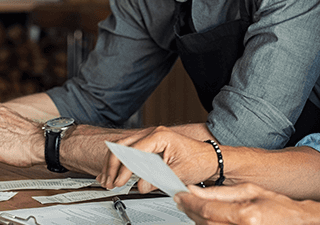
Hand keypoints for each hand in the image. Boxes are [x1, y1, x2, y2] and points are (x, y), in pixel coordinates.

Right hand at [99, 126, 217, 192]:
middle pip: (122, 146)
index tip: (120, 182)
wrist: (211, 159)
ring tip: (108, 179)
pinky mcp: (150, 145)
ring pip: (122, 147)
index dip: (124, 169)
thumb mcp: (178, 173)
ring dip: (113, 164)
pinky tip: (114, 172)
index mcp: (159, 136)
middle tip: (109, 181)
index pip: (133, 151)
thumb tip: (140, 185)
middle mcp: (153, 133)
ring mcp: (151, 138)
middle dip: (113, 165)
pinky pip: (129, 151)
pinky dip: (120, 162)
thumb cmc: (200, 161)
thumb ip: (157, 179)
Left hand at [175, 184, 315, 224]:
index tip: (179, 195)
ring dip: (197, 220)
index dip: (189, 202)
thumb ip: (219, 192)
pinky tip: (205, 219)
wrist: (296, 222)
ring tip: (193, 208)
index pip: (207, 209)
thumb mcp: (249, 190)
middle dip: (190, 211)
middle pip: (204, 222)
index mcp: (246, 215)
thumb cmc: (277, 206)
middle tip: (182, 201)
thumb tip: (195, 190)